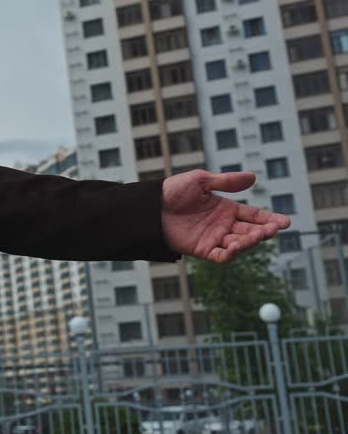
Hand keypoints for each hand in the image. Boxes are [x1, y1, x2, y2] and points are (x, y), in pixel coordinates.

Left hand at [161, 170, 290, 262]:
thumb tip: (253, 178)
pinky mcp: (202, 250)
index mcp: (226, 209)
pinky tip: (237, 245)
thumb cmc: (172, 191)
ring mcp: (214, 239)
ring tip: (259, 234)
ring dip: (252, 241)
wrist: (149, 207)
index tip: (285, 221)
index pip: (254, 216)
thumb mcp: (201, 181)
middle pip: (251, 231)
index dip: (269, 219)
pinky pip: (222, 256)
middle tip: (274, 228)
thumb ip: (226, 182)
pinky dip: (232, 253)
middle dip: (265, 231)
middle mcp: (223, 225)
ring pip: (240, 244)